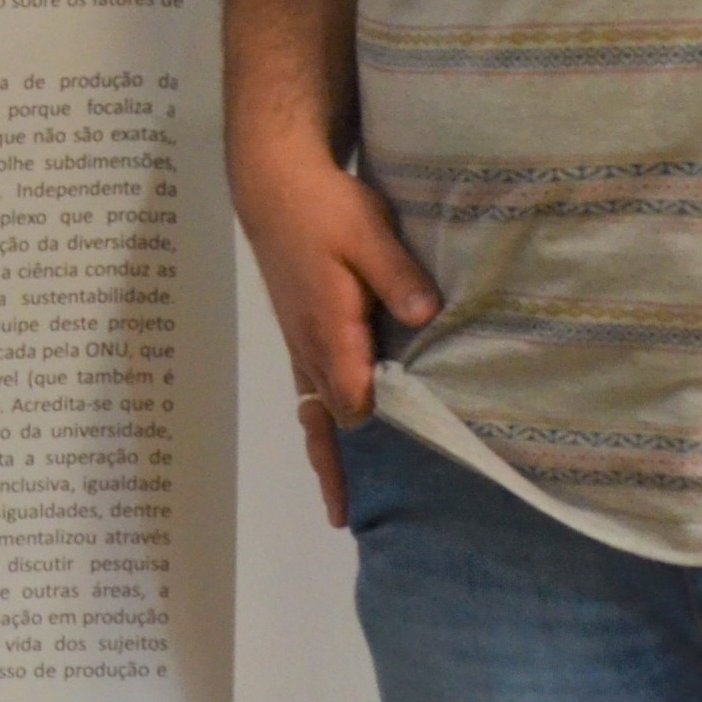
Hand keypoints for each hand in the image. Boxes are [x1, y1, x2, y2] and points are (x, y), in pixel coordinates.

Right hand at [232, 146, 438, 528]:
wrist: (275, 184)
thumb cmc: (326, 208)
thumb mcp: (369, 232)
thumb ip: (397, 277)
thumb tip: (427, 316)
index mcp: (330, 330)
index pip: (351, 398)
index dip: (372, 438)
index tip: (396, 478)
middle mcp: (310, 347)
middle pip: (325, 420)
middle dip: (336, 467)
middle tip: (349, 518)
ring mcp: (301, 342)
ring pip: (313, 409)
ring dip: (325, 452)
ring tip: (339, 497)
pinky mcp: (300, 331)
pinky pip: (310, 390)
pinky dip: (321, 423)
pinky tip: (335, 435)